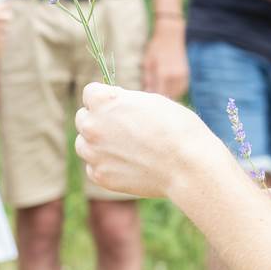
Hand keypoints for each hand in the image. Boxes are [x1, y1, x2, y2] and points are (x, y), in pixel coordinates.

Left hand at [74, 82, 226, 198]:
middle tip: (124, 127)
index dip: (107, 97)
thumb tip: (112, 106)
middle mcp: (92, 126)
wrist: (187, 166)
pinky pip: (94, 166)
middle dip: (99, 119)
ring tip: (125, 146)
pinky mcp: (100, 177)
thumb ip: (124, 101)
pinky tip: (129, 163)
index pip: (90, 93)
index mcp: (103, 101)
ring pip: (84, 144)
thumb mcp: (150, 100)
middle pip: (83, 118)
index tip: (120, 104)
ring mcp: (94, 154)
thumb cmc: (176, 127)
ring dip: (97, 143)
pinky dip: (106, 164)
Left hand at [142, 19, 188, 98]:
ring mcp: (183, 76)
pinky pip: (181, 89)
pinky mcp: (186, 75)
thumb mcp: (147, 62)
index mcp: (164, 73)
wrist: (171, 35)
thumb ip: (148, 79)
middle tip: (152, 99)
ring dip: (168, 96)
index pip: (158, 94)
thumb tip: (147, 92)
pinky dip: (174, 91)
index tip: (146, 101)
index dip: (152, 100)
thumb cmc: (156, 47)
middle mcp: (175, 76)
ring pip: (176, 94)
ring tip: (160, 93)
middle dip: (160, 99)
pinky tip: (168, 88)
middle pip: (168, 96)